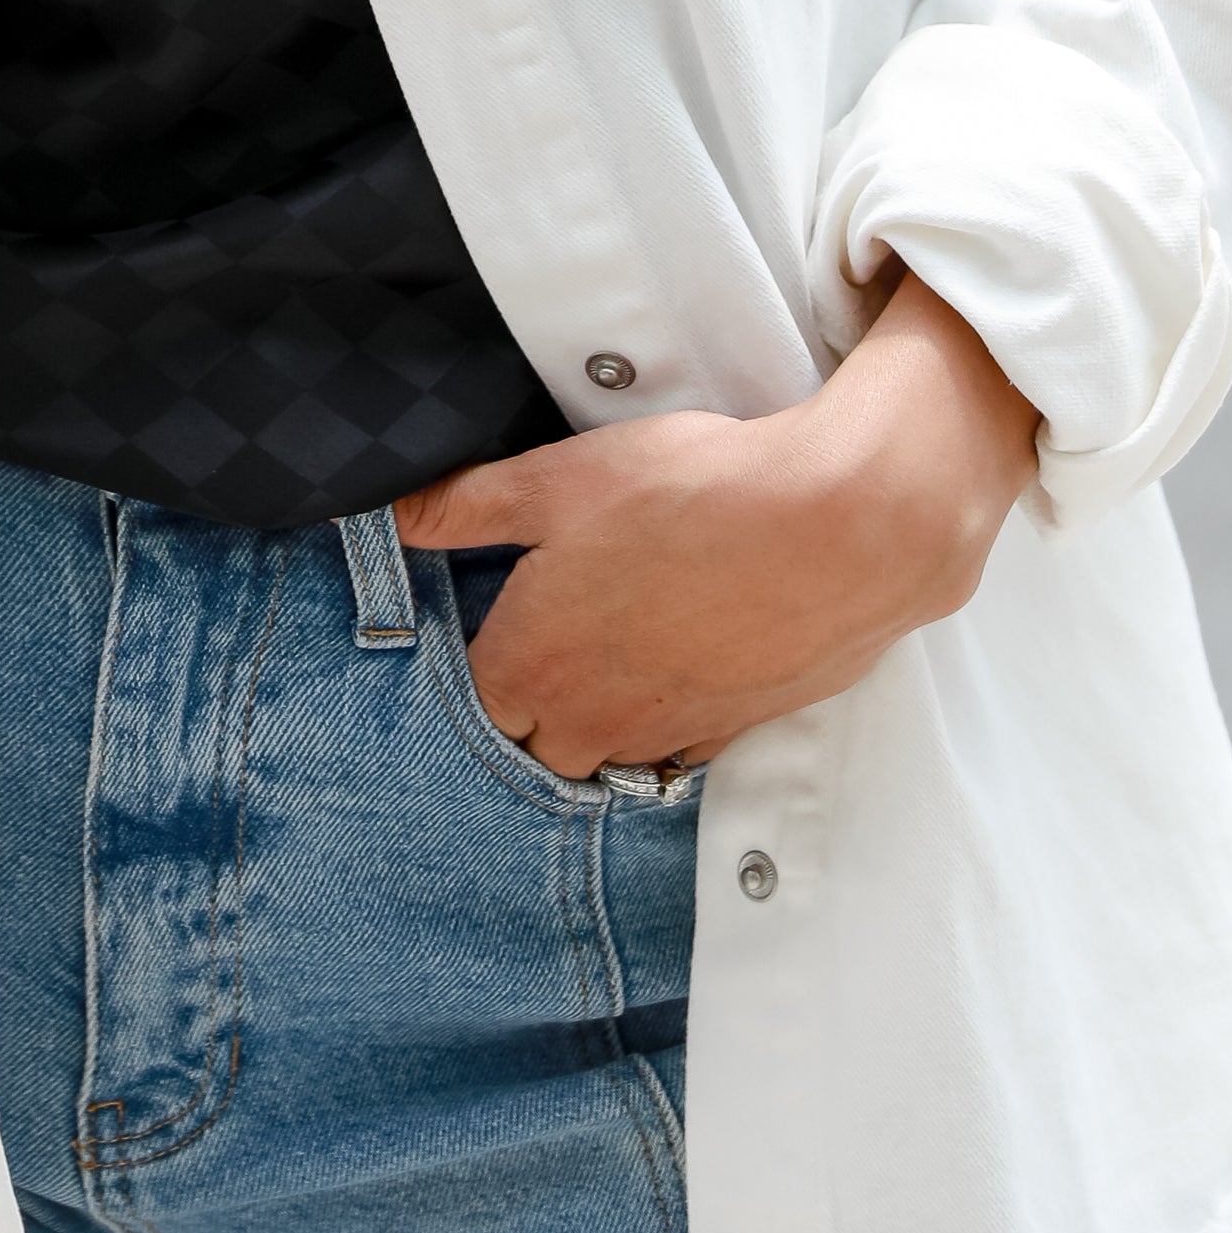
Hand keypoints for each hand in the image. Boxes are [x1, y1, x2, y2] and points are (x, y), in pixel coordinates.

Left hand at [394, 276, 1040, 776]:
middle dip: (535, 698)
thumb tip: (392, 512)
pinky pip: (678, 748)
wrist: (838, 528)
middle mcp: (589, 722)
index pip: (472, 697)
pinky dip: (669, 717)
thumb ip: (466, 506)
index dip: (485, 649)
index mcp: (529, 668)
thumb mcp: (557, 480)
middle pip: (533, 741)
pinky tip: (685, 658)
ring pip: (606, 752)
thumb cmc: (693, 495)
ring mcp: (664, 735)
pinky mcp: (732, 730)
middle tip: (561, 625)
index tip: (505, 607)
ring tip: (622, 640)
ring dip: (600, 714)